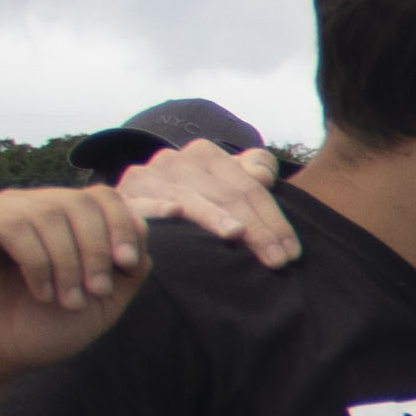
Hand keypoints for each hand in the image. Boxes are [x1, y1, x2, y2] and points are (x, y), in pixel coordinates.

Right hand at [0, 184, 183, 386]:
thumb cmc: (37, 331)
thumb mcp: (100, 304)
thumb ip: (128, 267)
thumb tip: (140, 226)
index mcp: (60, 221)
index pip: (101, 196)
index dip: (122, 224)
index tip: (127, 264)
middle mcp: (27, 207)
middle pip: (80, 202)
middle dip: (97, 250)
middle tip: (94, 292)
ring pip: (49, 212)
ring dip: (67, 262)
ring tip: (65, 300)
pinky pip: (12, 224)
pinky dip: (37, 262)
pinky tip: (39, 292)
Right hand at [113, 135, 294, 266]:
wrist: (125, 207)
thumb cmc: (185, 201)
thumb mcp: (219, 184)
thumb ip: (246, 174)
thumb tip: (265, 173)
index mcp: (205, 155)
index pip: (250, 186)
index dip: (274, 219)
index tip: (292, 253)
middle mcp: (176, 161)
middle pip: (227, 194)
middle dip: (257, 229)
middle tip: (278, 261)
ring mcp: (148, 177)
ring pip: (192, 198)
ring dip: (215, 217)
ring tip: (238, 234)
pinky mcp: (122, 198)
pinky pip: (143, 203)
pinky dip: (158, 207)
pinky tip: (174, 213)